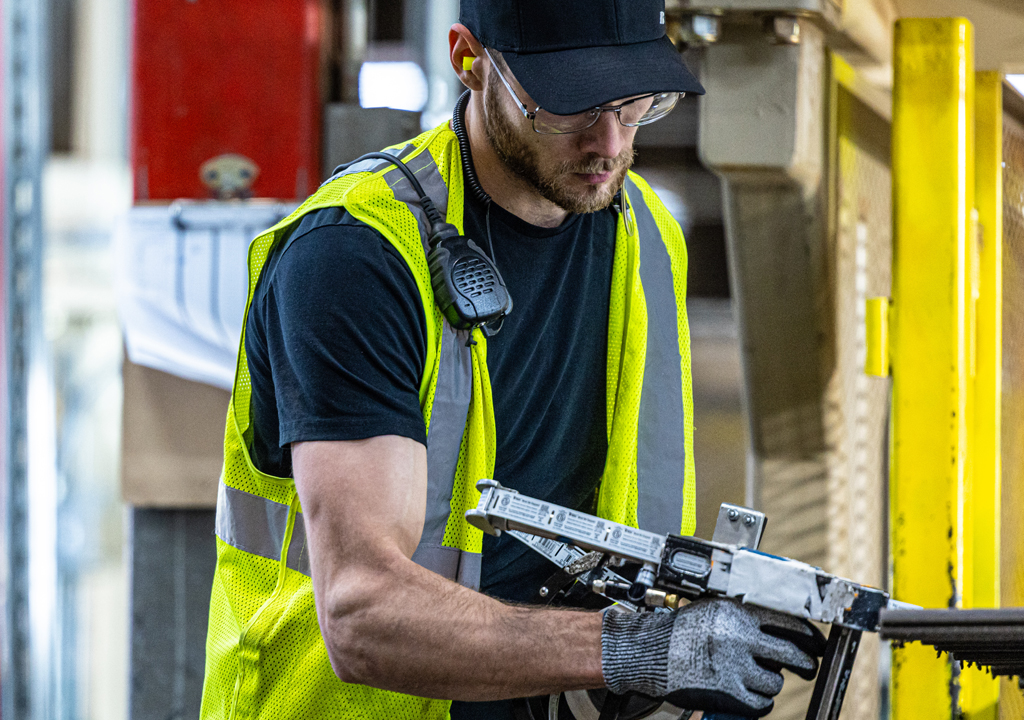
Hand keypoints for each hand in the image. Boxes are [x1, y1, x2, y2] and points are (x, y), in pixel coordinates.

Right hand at [601, 597, 826, 717]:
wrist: (651, 652)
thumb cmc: (683, 631)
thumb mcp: (716, 610)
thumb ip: (747, 616)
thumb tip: (786, 628)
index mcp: (738, 613)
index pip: (789, 624)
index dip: (809, 637)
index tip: (816, 644)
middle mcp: (739, 637)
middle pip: (791, 654)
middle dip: (806, 663)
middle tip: (808, 667)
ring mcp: (733, 666)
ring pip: (775, 681)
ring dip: (772, 682)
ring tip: (757, 677)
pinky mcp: (727, 692)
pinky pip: (761, 703)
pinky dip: (760, 701)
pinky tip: (750, 694)